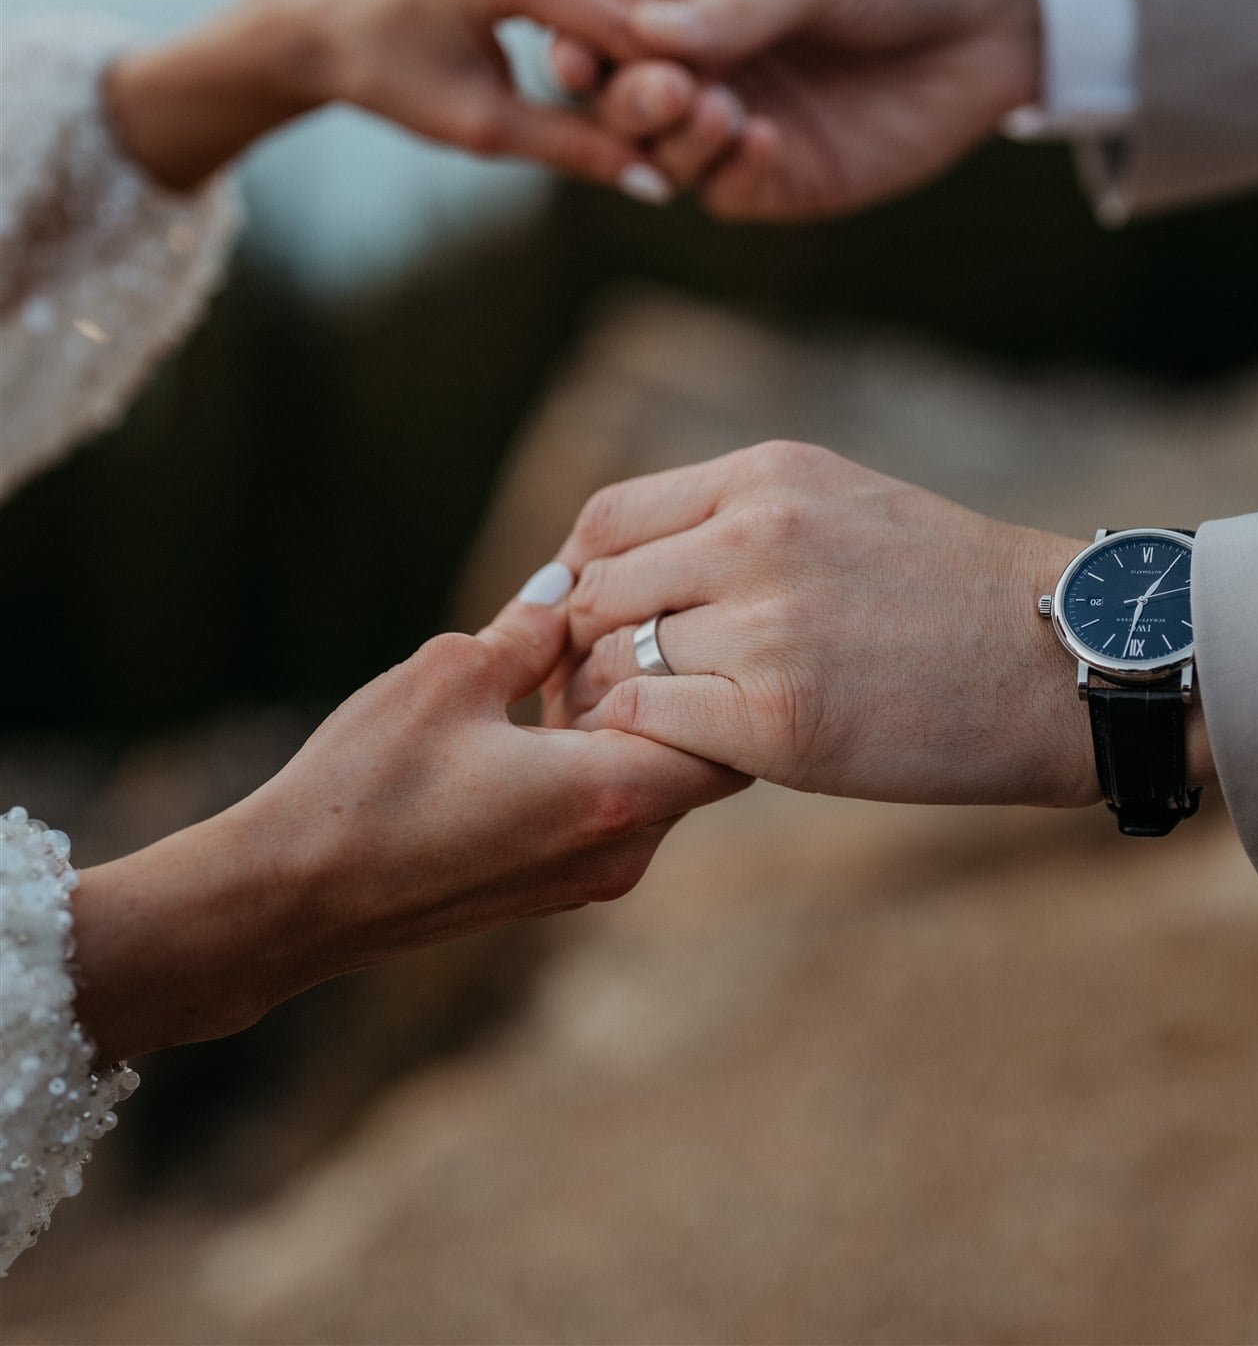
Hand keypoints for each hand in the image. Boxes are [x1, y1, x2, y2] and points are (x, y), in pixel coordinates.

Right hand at [71, 583, 743, 1061]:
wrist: (291, 901)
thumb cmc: (367, 785)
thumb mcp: (450, 674)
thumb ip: (530, 631)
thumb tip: (570, 589)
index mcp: (612, 795)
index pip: (732, 733)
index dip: (713, 666)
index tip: (669, 614)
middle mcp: (621, 850)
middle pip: (702, 759)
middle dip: (671, 688)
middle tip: (615, 627)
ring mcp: (588, 879)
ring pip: (654, 785)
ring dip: (628, 724)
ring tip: (562, 665)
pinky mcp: (551, 889)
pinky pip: (611, 813)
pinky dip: (597, 762)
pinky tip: (534, 716)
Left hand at [102, 0, 676, 196]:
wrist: (329, 24)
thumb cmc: (392, 80)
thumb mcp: (479, 127)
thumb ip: (570, 148)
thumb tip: (655, 183)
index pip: (623, 26)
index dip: (673, 78)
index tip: (708, 127)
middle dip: (681, 49)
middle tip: (715, 111)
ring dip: (672, 22)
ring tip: (695, 85)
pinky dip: (643, 0)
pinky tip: (663, 52)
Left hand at [542, 441, 1108, 806]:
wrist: (1071, 660)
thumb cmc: (960, 594)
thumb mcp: (846, 508)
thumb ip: (741, 524)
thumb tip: (633, 576)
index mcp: (767, 476)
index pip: (608, 521)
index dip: (575, 583)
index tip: (582, 631)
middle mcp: (756, 535)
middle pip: (598, 595)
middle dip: (581, 656)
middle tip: (595, 705)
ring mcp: (768, 624)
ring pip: (615, 664)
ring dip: (615, 709)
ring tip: (647, 737)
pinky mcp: (782, 719)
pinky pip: (648, 726)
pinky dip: (645, 749)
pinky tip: (687, 763)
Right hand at [553, 0, 1041, 219]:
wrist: (996, 21)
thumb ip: (737, 5)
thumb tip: (645, 33)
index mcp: (689, 2)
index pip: (607, 33)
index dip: (583, 48)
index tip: (576, 55)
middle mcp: (703, 68)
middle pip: (622, 104)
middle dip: (630, 102)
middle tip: (669, 90)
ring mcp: (739, 126)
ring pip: (666, 156)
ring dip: (680, 139)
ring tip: (721, 110)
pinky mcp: (785, 178)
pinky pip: (730, 192)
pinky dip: (736, 172)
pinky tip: (765, 140)